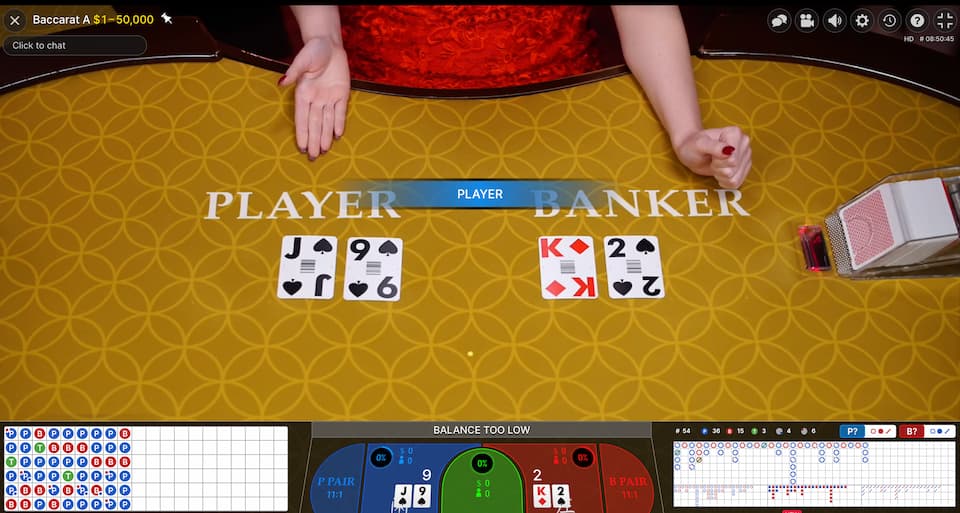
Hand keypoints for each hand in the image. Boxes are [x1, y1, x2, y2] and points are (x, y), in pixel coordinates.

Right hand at [279, 36, 350, 158]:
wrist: (328, 44)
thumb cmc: (312, 51)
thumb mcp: (302, 60)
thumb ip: (294, 73)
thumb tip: (281, 83)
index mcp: (303, 93)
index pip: (302, 118)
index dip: (302, 132)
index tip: (302, 146)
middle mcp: (315, 99)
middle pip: (315, 123)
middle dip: (314, 140)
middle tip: (314, 157)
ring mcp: (329, 98)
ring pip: (327, 121)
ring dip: (326, 136)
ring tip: (324, 150)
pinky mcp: (341, 94)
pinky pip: (340, 111)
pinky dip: (339, 122)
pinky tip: (337, 135)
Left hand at [673, 127, 751, 188]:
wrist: (692, 152)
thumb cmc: (694, 146)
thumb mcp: (699, 144)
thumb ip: (714, 147)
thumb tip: (729, 151)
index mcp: (735, 133)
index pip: (732, 159)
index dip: (718, 160)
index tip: (711, 153)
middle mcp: (744, 143)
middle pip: (734, 168)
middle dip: (718, 167)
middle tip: (712, 159)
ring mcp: (746, 156)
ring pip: (735, 177)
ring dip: (720, 175)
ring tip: (715, 164)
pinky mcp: (744, 168)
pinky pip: (736, 183)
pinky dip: (724, 181)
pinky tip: (719, 173)